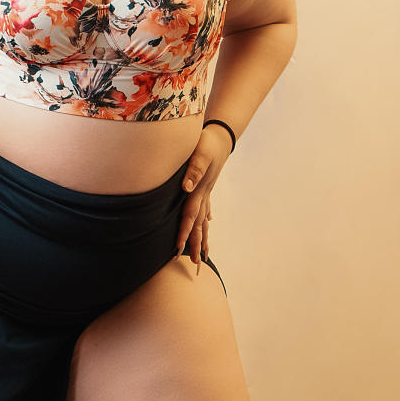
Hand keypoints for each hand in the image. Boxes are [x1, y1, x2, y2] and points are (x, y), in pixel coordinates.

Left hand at [174, 124, 232, 272]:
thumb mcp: (200, 153)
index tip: (178, 250)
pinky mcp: (206, 186)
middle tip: (194, 265)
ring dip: (202, 237)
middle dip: (196, 245)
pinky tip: (208, 223)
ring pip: (204, 220)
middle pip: (199, 225)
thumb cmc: (207, 143)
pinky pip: (205, 208)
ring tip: (204, 254)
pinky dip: (206, 219)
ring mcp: (207, 192)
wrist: (221, 135)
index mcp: (199, 191)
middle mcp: (204, 195)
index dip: (184, 233)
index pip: (189, 217)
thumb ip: (193, 170)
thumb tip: (186, 187)